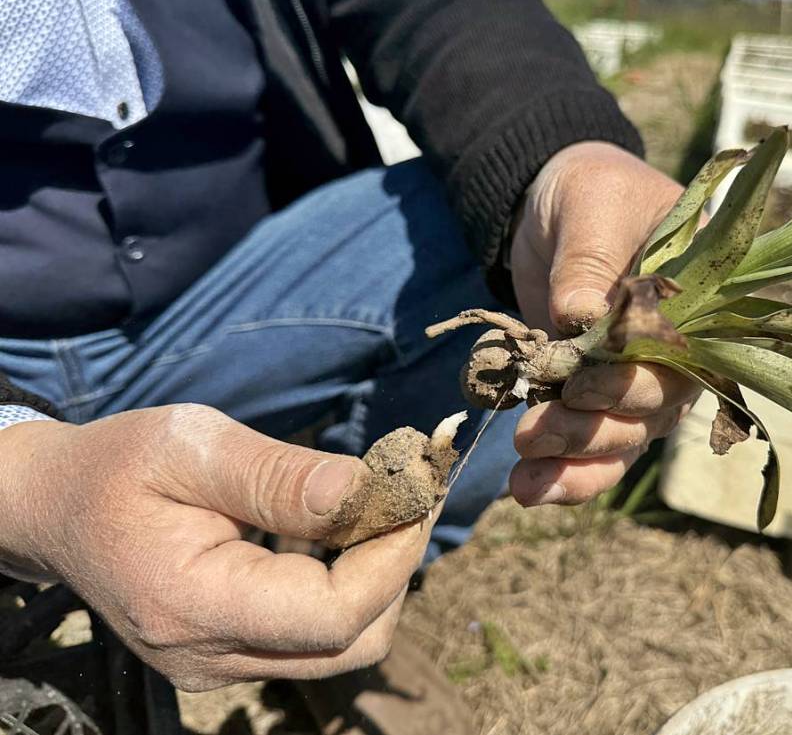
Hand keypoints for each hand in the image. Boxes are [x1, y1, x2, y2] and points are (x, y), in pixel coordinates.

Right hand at [0, 406, 432, 690]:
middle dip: (395, 568)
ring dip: (376, 578)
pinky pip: (312, 636)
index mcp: (193, 604)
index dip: (390, 560)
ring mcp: (218, 665)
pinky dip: (345, 586)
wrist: (56, 508)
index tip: (415, 494)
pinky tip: (342, 531)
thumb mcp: (191, 446)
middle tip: (410, 496)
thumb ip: (278, 475)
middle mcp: (208, 657)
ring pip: (338, 647)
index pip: (330, 617)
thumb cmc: (117, 466)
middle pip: (348, 644)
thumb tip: (364, 491)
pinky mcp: (230, 654)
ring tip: (381, 506)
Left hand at [508, 141, 700, 505]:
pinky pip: (593, 448)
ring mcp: (637, 379)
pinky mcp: (595, 396)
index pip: (682, 359)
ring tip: (522, 481)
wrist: (549, 198)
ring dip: (574, 462)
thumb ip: (590, 260)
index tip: (579, 387)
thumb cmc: (588, 191)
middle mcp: (679, 350)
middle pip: (651, 411)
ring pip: (622, 440)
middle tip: (534, 431)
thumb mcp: (592, 205)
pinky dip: (564, 473)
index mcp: (700, 302)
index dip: (634, 384)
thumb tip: (578, 317)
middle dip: (593, 429)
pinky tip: (528, 490)